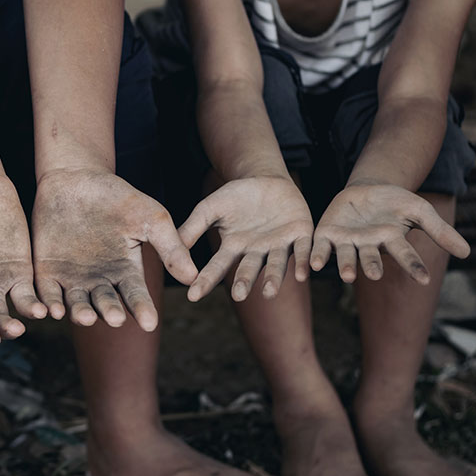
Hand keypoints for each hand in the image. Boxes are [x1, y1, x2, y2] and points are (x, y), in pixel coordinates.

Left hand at [31, 169, 196, 330]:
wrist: (75, 178)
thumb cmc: (118, 197)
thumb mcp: (150, 218)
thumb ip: (169, 247)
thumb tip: (193, 276)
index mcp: (126, 271)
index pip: (136, 295)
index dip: (143, 309)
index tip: (150, 322)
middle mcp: (100, 281)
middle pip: (106, 303)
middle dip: (110, 311)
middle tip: (115, 318)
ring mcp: (72, 278)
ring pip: (77, 304)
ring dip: (80, 313)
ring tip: (85, 317)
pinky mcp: (47, 272)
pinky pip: (48, 293)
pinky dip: (50, 304)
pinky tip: (53, 311)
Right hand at [179, 177, 313, 301]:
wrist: (267, 179)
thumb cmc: (236, 195)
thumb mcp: (210, 207)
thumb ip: (193, 226)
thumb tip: (171, 245)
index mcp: (233, 247)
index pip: (217, 266)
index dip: (206, 280)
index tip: (192, 295)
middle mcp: (256, 251)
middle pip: (249, 269)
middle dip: (244, 281)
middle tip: (238, 296)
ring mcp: (278, 244)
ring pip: (276, 264)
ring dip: (274, 279)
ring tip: (269, 292)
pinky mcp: (300, 235)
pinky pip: (304, 250)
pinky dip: (304, 262)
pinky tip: (304, 275)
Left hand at [311, 183, 469, 283]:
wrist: (367, 188)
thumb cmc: (396, 203)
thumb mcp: (419, 211)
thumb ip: (439, 230)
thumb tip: (466, 253)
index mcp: (391, 241)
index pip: (405, 255)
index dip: (413, 266)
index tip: (424, 280)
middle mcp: (368, 246)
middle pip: (370, 258)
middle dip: (372, 266)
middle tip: (375, 275)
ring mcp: (347, 241)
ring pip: (346, 256)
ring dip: (345, 266)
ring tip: (348, 276)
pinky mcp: (327, 234)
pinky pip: (321, 247)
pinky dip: (317, 256)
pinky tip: (313, 264)